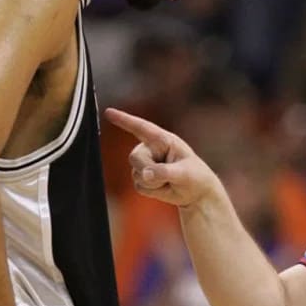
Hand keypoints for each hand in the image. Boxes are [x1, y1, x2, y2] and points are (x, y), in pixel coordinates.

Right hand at [104, 108, 222, 207]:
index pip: (141, 128)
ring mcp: (145, 164)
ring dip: (154, 183)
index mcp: (163, 140)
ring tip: (170, 181)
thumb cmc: (195, 176)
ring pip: (137, 174)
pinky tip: (165, 187)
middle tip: (168, 177)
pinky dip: (153, 191)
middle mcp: (151, 149)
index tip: (108, 112)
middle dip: (148, 169)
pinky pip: (139, 187)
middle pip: (135, 157)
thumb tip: (144, 174)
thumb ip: (164, 172)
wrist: (196, 193)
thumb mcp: (184, 173)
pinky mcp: (142, 179)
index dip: (124, 119)